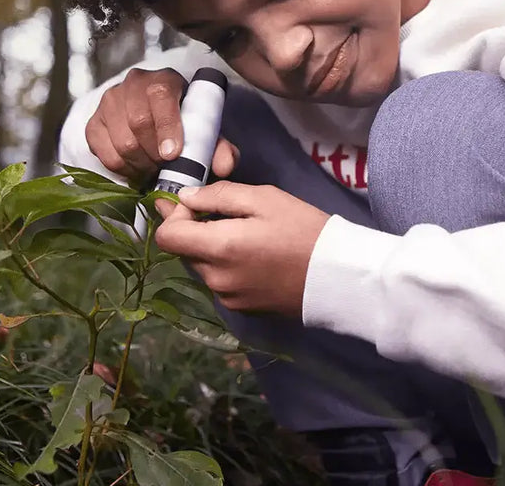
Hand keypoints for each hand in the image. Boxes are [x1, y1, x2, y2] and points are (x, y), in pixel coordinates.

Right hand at [84, 67, 239, 183]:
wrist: (155, 113)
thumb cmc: (184, 121)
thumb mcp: (205, 129)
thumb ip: (218, 146)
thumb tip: (224, 166)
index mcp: (164, 79)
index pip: (161, 97)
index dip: (167, 127)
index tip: (173, 154)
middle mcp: (133, 84)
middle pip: (138, 123)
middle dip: (155, 154)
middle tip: (166, 167)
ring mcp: (109, 102)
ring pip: (121, 142)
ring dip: (140, 164)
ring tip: (153, 168)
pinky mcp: (94, 123)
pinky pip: (104, 154)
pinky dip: (122, 169)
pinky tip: (136, 168)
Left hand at [154, 181, 329, 316]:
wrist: (338, 276)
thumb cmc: (303, 230)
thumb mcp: (264, 199)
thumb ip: (218, 195)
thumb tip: (185, 197)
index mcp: (218, 249)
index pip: (166, 236)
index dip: (175, 215)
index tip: (199, 204)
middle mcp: (215, 279)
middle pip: (184, 250)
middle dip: (196, 230)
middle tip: (227, 213)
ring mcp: (227, 298)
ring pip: (202, 266)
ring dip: (212, 248)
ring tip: (247, 234)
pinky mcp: (242, 309)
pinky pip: (220, 281)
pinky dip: (227, 266)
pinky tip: (255, 255)